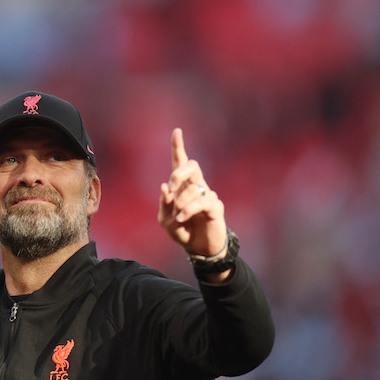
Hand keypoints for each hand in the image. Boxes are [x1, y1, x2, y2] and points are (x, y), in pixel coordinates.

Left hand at [157, 128, 227, 257]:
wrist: (199, 248)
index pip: (181, 162)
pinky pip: (201, 202)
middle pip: (191, 165)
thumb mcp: (166, 220)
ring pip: (193, 187)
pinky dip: (188, 210)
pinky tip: (183, 218)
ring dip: (180, 202)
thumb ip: (164, 205)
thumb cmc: (182, 230)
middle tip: (171, 187)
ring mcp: (208, 195)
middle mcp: (197, 185)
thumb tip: (164, 187)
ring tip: (178, 217)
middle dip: (178, 173)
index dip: (178, 147)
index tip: (176, 131)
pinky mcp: (215, 207)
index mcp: (183, 185)